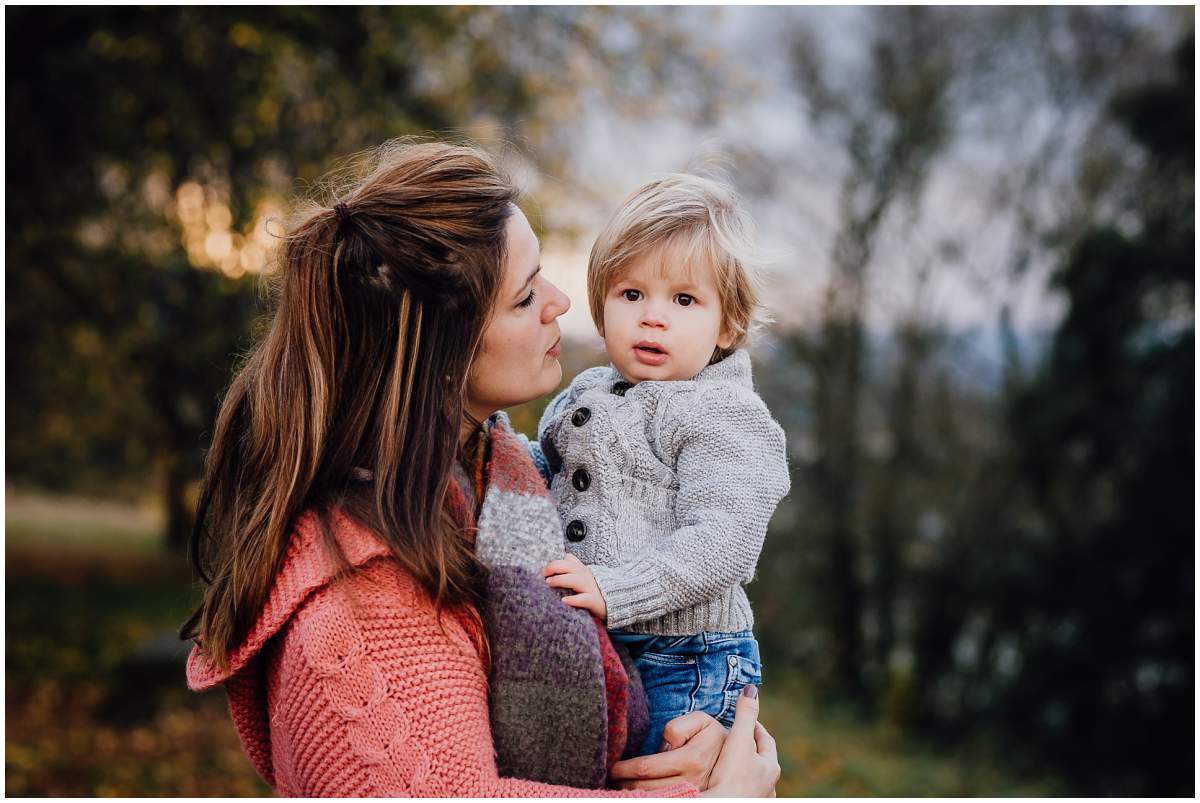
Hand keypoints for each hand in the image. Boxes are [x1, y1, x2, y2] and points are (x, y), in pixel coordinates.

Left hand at [542, 553, 606, 618]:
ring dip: (561, 580)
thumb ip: (575, 565)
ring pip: (575, 580)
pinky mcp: (593, 601)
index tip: (544, 571)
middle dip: (554, 567)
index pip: (567, 561)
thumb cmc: (596, 589)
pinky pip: (584, 599)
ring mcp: (590, 588)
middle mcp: (586, 577)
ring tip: (549, 582)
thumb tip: (565, 555)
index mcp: (582, 570)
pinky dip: (574, 600)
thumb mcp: (585, 574)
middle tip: (544, 575)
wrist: (617, 601)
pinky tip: (564, 600)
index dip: (554, 563)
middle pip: (569, 567)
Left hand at [609, 711, 726, 790]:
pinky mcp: (694, 799)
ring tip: (620, 786)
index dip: (625, 769)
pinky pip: (666, 800)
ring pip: (655, 797)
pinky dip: (648, 796)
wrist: (736, 755)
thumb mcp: (700, 720)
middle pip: (647, 787)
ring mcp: (693, 793)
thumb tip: (665, 742)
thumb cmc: (711, 734)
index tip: (612, 768)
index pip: (647, 767)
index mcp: (691, 758)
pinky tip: (638, 792)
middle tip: (611, 779)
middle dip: (624, 784)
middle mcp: (692, 780)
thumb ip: (679, 726)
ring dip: (634, 793)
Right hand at [701, 687, 778, 797]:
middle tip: (737, 738)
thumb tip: (751, 688)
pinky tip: (728, 784)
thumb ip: (745, 714)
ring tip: (732, 761)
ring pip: (753, 777)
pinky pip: (744, 791)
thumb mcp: (739, 740)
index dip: (755, 727)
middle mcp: (768, 785)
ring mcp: (757, 797)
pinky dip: (738, 783)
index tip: (746, 720)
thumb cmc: (732, 778)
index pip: (766, 740)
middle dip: (750, 747)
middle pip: (761, 759)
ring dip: (745, 767)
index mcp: (770, 766)